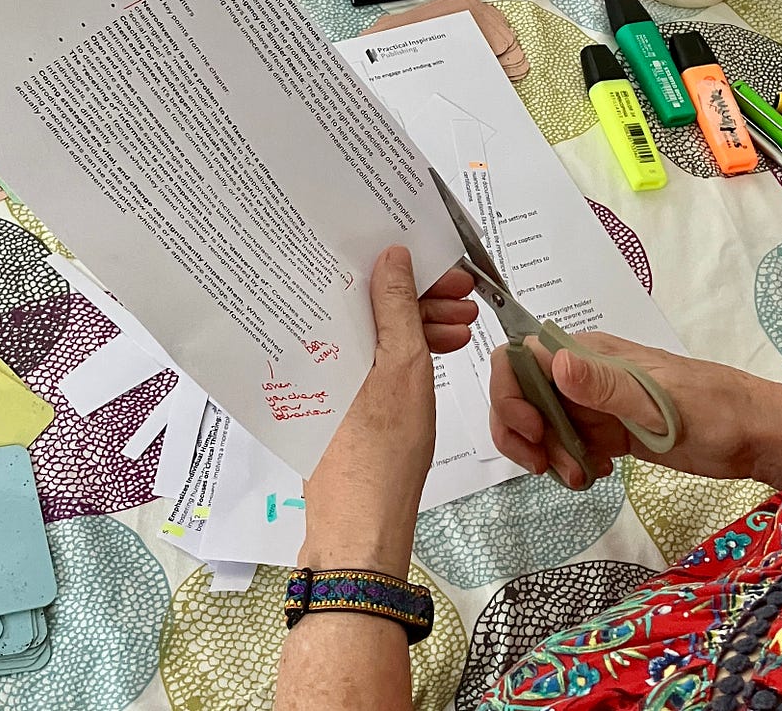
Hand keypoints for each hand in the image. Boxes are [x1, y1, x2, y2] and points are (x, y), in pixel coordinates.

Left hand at [300, 247, 466, 575]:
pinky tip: (437, 351)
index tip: (448, 273)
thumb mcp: (403, 365)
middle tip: (464, 301)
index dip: (410, 271)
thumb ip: (398, 307)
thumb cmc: (381, 454)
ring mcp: (327, 378)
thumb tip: (392, 258)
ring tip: (462, 329)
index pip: (364, 280)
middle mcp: (316, 353)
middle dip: (423, 298)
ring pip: (376, 332)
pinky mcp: (338, 400)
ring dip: (420, 324)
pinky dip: (405, 351)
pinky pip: (372, 358)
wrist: (363, 523)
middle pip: (371, 305)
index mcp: (324, 337)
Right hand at [490, 331, 781, 489]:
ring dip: (547, 456)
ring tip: (581, 479)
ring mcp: (596, 404)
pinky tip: (596, 476)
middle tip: (549, 468)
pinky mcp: (608, 431)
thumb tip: (552, 361)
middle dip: (523, 435)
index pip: (520, 359)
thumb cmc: (715, 410)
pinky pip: (568, 445)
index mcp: (591, 352)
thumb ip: (603, 384)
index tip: (532, 432)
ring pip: (541, 426)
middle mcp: (584, 374)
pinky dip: (569, 465)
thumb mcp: (658, 401)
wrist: (757, 437)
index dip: (511, 395)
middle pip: (521, 396)